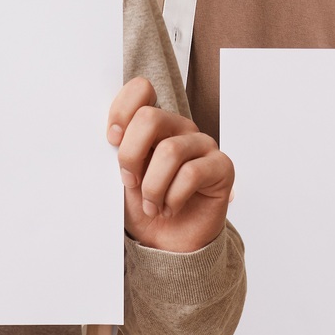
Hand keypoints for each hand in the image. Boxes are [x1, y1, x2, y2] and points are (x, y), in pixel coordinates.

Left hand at [109, 78, 232, 254]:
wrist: (166, 244)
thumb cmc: (143, 207)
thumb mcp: (121, 175)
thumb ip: (118, 149)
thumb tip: (111, 132)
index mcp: (154, 123)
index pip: (141, 90)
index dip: (121, 112)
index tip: (111, 140)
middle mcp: (179, 128)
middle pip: (150, 117)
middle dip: (131, 155)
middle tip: (129, 182)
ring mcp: (203, 145)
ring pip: (170, 150)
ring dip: (152, 187)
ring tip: (152, 205)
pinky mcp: (222, 167)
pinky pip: (192, 173)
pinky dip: (173, 197)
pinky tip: (171, 208)